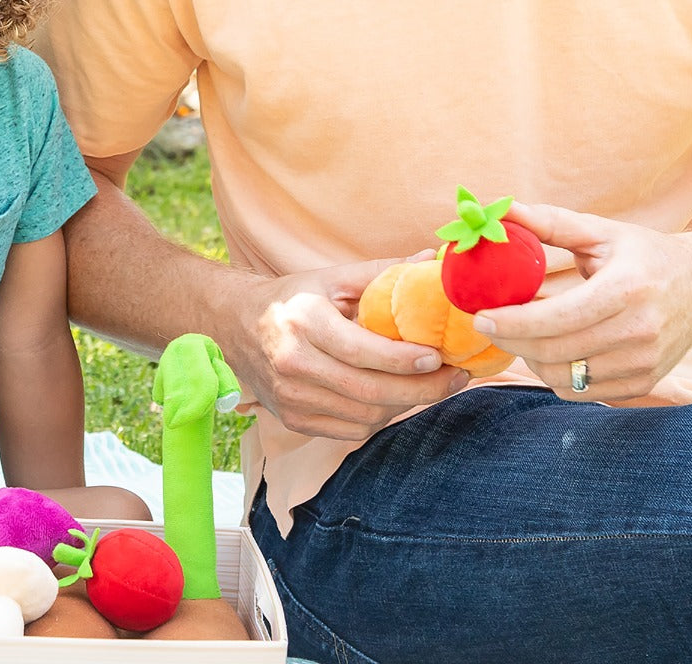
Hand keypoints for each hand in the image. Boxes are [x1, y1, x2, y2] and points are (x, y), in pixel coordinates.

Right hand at [228, 255, 467, 440]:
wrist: (236, 326)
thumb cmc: (292, 298)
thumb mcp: (330, 278)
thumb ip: (381, 273)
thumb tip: (430, 261)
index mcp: (302, 322)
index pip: (360, 351)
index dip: (403, 359)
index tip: (438, 356)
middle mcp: (292, 363)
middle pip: (369, 392)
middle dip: (422, 390)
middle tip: (455, 377)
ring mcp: (290, 397)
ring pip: (365, 416)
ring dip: (405, 404)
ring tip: (431, 385)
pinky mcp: (293, 419)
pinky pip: (350, 430)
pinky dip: (380, 417)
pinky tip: (396, 398)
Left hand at [473, 202, 691, 401]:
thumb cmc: (644, 255)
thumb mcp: (601, 231)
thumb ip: (549, 222)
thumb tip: (499, 210)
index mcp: (627, 289)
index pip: (559, 318)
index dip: (514, 322)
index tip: (480, 316)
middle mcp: (639, 331)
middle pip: (555, 351)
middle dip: (510, 340)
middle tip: (487, 324)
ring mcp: (643, 363)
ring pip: (564, 377)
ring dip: (529, 359)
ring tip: (517, 334)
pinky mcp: (642, 382)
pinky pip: (582, 392)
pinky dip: (554, 376)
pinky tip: (546, 350)